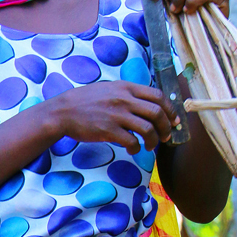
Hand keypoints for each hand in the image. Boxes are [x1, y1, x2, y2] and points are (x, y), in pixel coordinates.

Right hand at [48, 80, 172, 154]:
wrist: (63, 111)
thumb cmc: (86, 101)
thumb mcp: (110, 89)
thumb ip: (128, 94)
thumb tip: (148, 104)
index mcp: (126, 87)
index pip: (158, 96)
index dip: (170, 109)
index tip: (174, 119)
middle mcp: (124, 99)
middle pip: (157, 113)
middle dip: (166, 127)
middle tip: (166, 136)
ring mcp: (116, 115)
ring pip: (147, 129)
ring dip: (154, 140)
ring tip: (151, 146)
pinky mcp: (108, 130)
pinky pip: (131, 141)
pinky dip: (137, 148)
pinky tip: (134, 149)